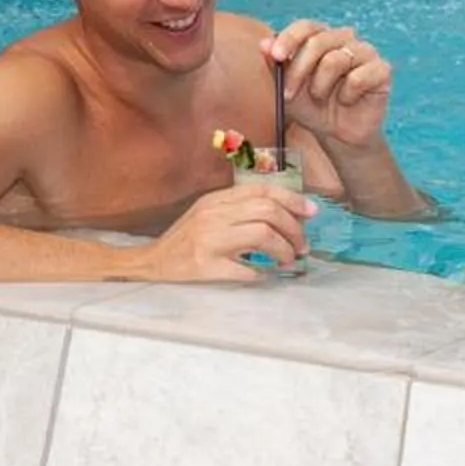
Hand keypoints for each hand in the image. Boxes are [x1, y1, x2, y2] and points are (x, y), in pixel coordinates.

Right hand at [139, 179, 315, 282]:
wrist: (153, 261)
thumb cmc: (186, 238)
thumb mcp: (210, 213)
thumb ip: (239, 209)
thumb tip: (285, 215)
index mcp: (216, 200)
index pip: (261, 190)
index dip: (292, 199)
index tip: (311, 212)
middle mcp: (213, 215)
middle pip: (267, 211)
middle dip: (293, 229)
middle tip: (301, 245)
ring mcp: (209, 240)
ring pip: (261, 235)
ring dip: (284, 249)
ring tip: (288, 260)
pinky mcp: (205, 265)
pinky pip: (245, 268)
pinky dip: (263, 272)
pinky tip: (266, 275)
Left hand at [265, 19, 393, 151]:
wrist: (337, 134)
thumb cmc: (311, 106)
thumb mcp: (286, 88)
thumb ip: (275, 66)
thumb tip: (263, 44)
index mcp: (321, 36)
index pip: (306, 26)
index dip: (289, 38)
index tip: (276, 56)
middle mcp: (345, 38)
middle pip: (318, 42)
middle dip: (298, 71)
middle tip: (289, 94)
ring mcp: (366, 52)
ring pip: (336, 60)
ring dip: (321, 85)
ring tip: (320, 98)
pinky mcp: (382, 70)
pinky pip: (359, 78)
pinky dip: (347, 95)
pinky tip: (347, 101)